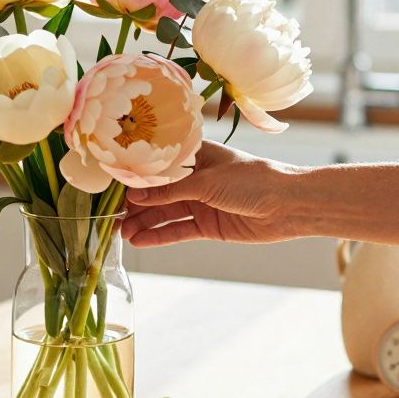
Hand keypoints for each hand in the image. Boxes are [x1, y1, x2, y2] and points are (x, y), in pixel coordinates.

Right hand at [120, 141, 302, 247]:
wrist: (288, 206)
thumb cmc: (252, 180)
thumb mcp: (206, 182)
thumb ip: (169, 191)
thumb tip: (134, 197)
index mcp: (196, 156)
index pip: (158, 165)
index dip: (135, 175)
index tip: (111, 185)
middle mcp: (196, 178)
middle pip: (158, 192)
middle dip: (135, 204)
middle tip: (110, 215)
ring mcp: (201, 203)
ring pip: (165, 213)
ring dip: (143, 222)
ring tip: (120, 233)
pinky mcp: (208, 225)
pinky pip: (178, 230)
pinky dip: (160, 236)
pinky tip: (140, 240)